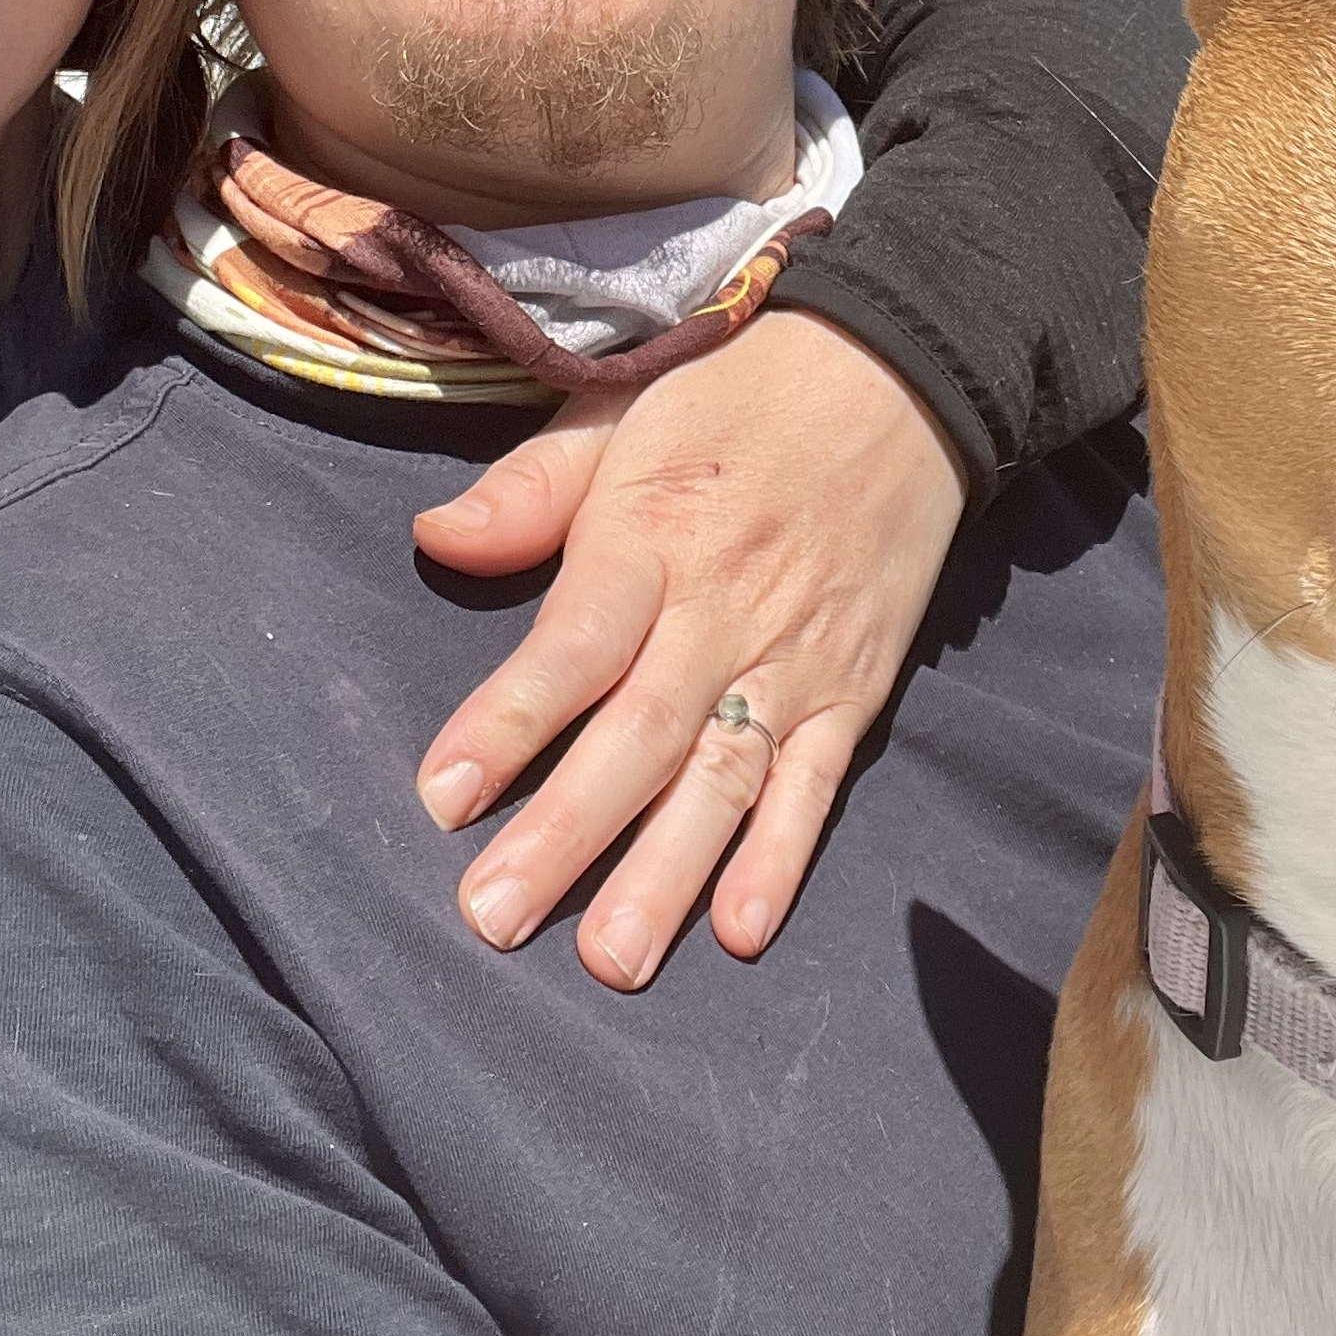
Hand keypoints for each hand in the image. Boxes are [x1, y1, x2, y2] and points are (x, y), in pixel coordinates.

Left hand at [408, 307, 977, 991]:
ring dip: (667, 873)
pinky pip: (816, 785)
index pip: (576, 644)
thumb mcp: (623, 410)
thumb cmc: (737, 397)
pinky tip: (740, 929)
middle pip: (638, 736)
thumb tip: (434, 539)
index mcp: (654, 534)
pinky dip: (783, 857)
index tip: (443, 796)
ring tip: (610, 960)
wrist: (901, 376)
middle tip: (494, 918)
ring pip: (723, 778)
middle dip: (566, 832)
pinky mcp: (853, 690)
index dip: (511, 720)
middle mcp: (723, 609)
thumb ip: (531, 488)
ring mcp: (794, 659)